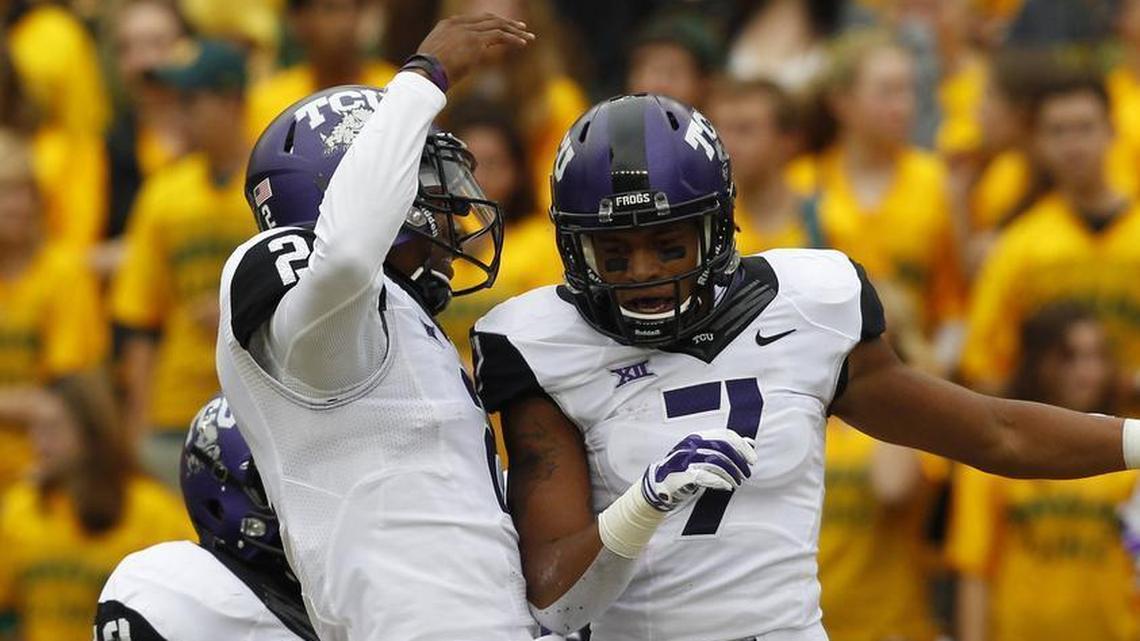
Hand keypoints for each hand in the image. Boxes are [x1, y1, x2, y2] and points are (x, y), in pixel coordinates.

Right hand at [415, 13, 534, 87]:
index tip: (500, 28)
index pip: (474, 20)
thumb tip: (456, 62)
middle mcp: (459, 24)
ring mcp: (468, 31)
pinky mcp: (476, 41)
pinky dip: (513, 39)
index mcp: (447, 24)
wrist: (425, 73)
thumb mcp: (435, 56)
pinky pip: (500, 36)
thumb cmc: (427, 72)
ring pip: (497, 26)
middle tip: (520, 27)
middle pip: (488, 19)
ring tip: (528, 36)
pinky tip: (523, 43)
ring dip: (514, 31)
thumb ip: (448, 52)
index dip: (490, 23)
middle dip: (505, 23)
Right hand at [641, 429, 757, 511]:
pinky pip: (705, 475)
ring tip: (736, 483)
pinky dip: (719, 482)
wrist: (659, 483)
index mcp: (699, 437)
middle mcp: (692, 444)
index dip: (742, 447)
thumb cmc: (686, 469)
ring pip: (716, 462)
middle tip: (746, 474)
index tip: (752, 460)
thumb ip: (726, 447)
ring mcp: (686, 458)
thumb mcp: (705, 454)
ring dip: (731, 474)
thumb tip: (750, 442)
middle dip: (739, 462)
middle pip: (723, 448)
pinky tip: (726, 487)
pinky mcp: (682, 474)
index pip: (725, 435)